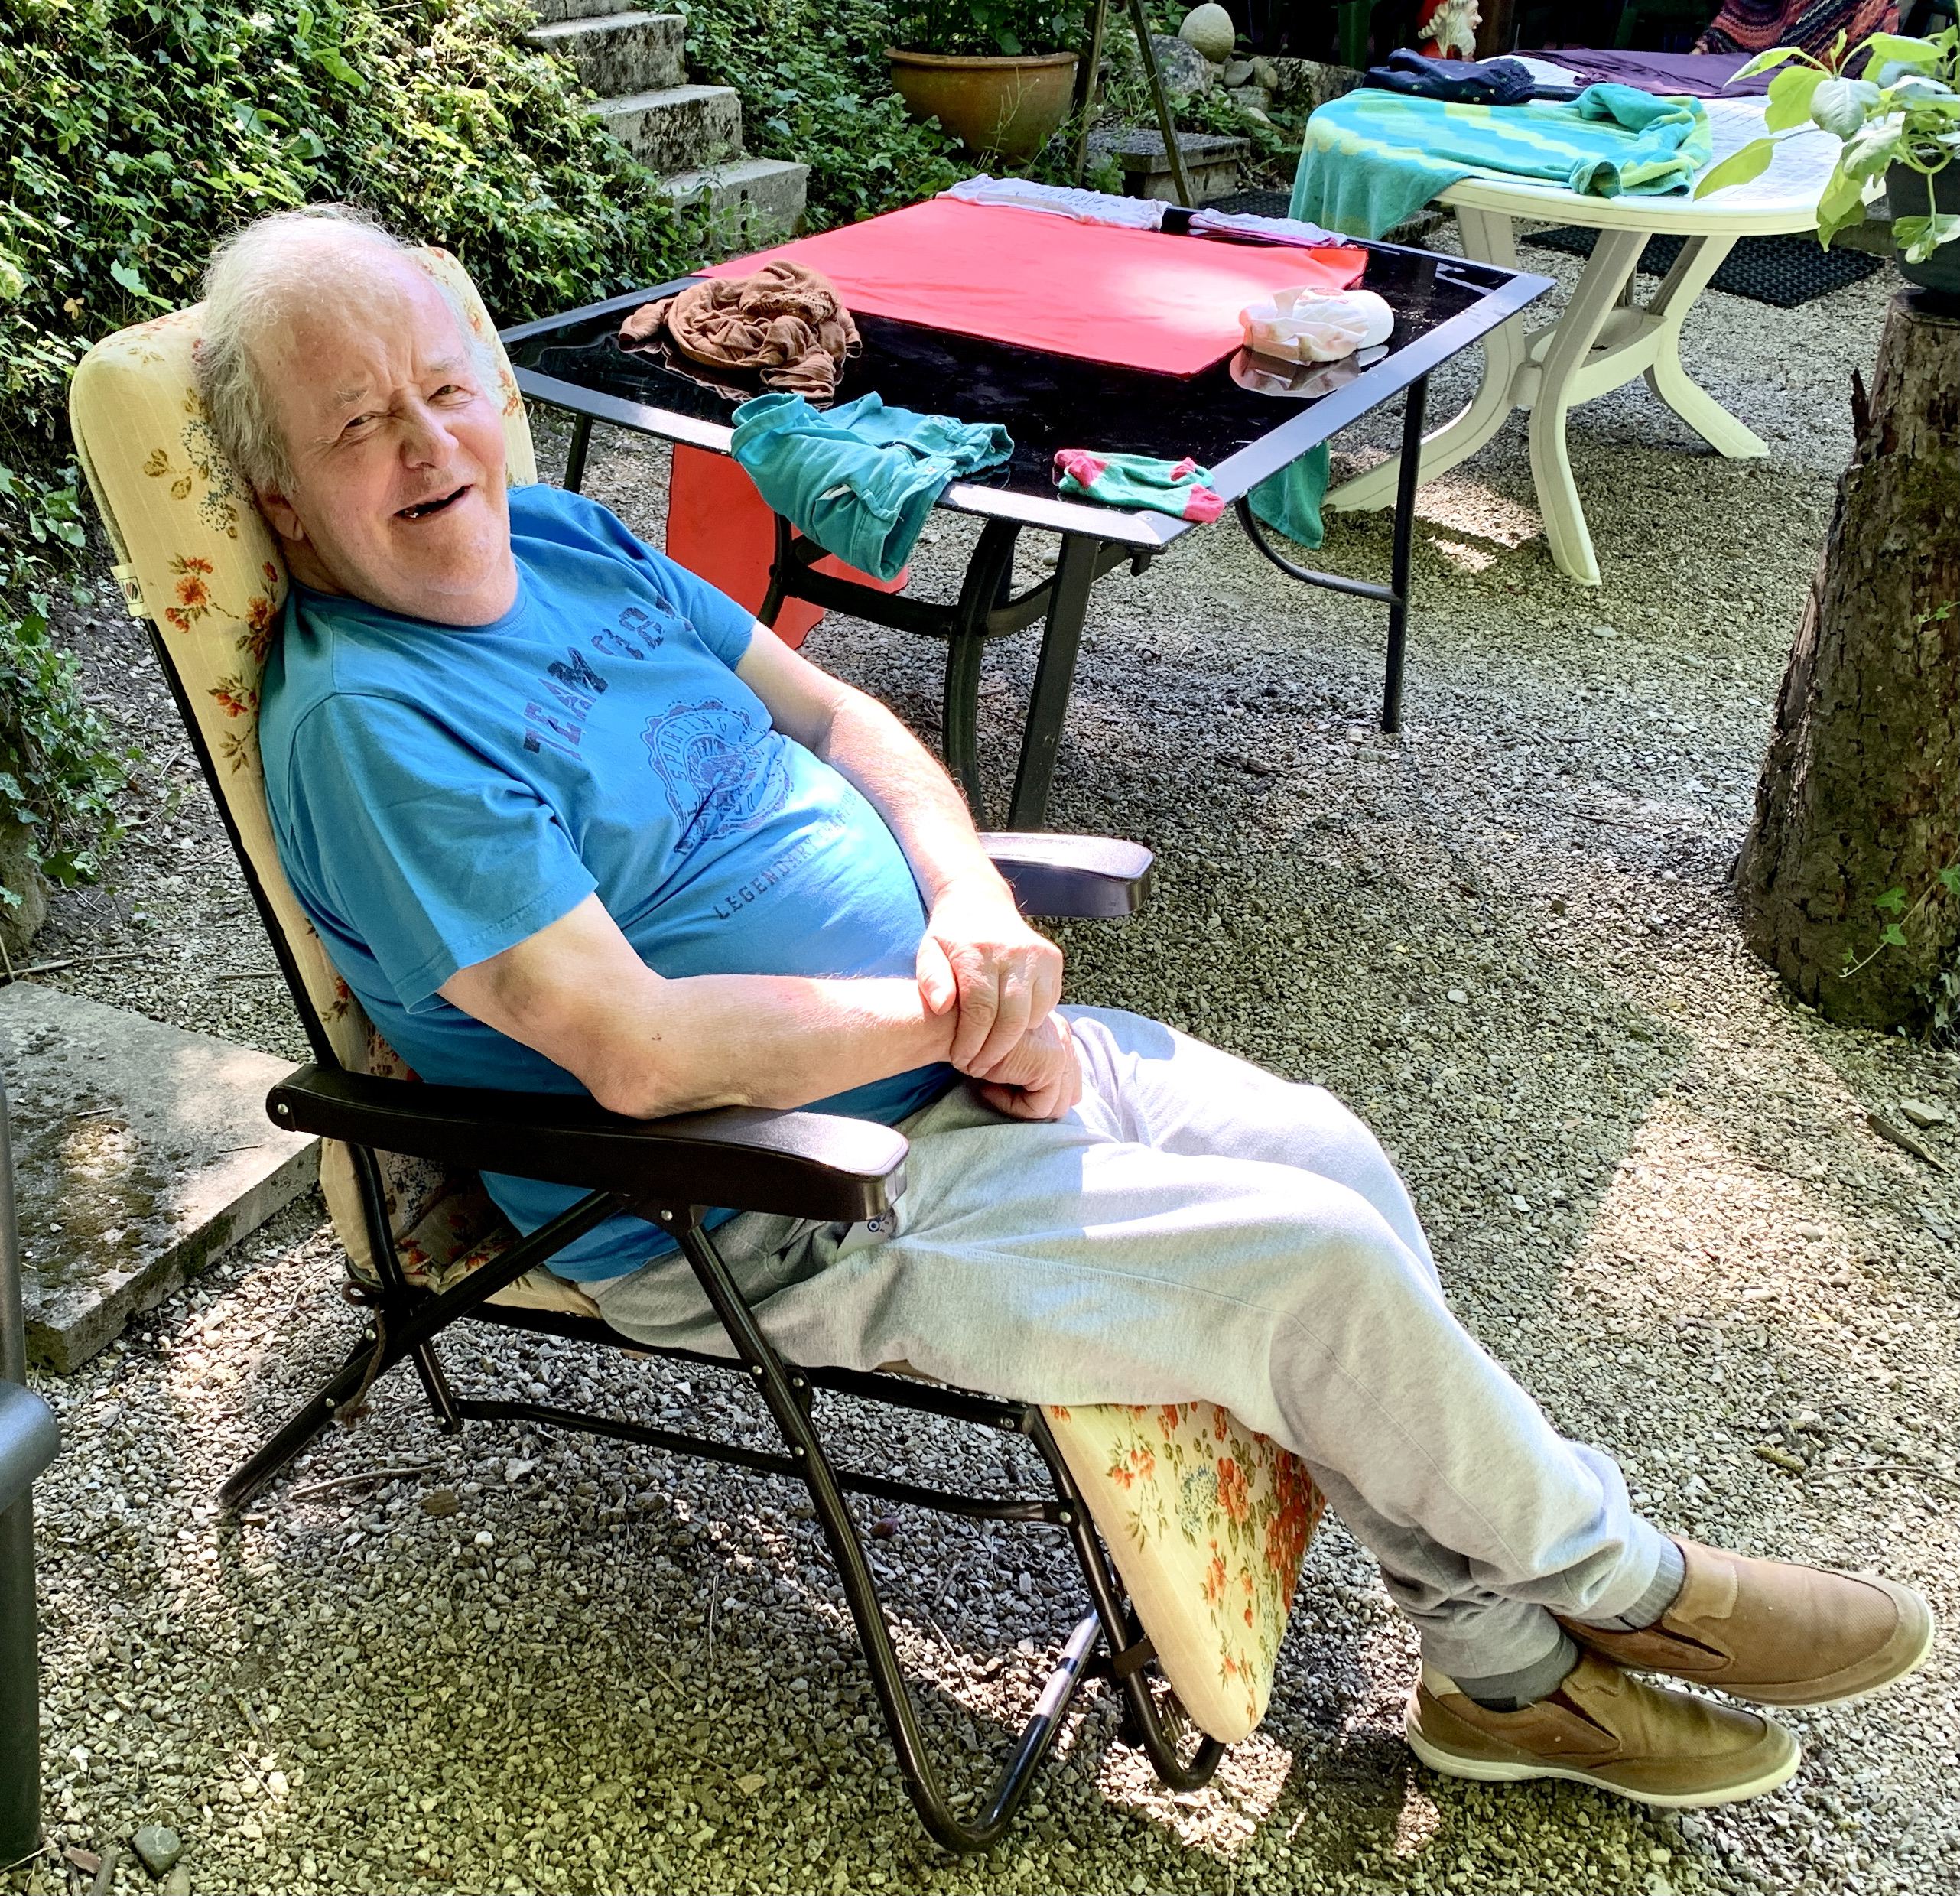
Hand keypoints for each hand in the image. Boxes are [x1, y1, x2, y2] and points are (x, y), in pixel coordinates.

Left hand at [915, 877, 1063, 1077]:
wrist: (980, 902)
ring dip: (1012, 1041)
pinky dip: (1030, 1023)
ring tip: (990, 1052)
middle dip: (994, 1051)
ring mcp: (1039, 955)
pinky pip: (1047, 1006)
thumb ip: (930, 980)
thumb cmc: (951, 937)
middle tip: (977, 1066)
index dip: (971, 1043)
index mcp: (978, 951)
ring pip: (1033, 1017)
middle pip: (1011, 1019)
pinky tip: (1008, 1029)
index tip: (960, 1060)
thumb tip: (942, 1006)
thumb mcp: (929, 953)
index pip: (981, 1010)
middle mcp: (1014, 951)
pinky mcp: (1054, 960)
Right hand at [970, 1012, 1081, 1121]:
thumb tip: (1041, 1096)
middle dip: (1037, 1101)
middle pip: (1070, 1092)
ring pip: (1056, 1105)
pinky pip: (1039, 1108)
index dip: (1038, 1091)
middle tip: (1000, 1091)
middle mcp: (1062, 1033)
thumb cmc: (964, 1040)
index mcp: (1055, 1028)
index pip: (1068, 1075)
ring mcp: (1059, 1047)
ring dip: (1021, 1104)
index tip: (1002, 1084)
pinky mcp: (1050, 1062)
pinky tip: (987, 1088)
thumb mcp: (1002, 1051)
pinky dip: (1012, 1107)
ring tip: (990, 1087)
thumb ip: (1028, 1062)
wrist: (947, 1027)